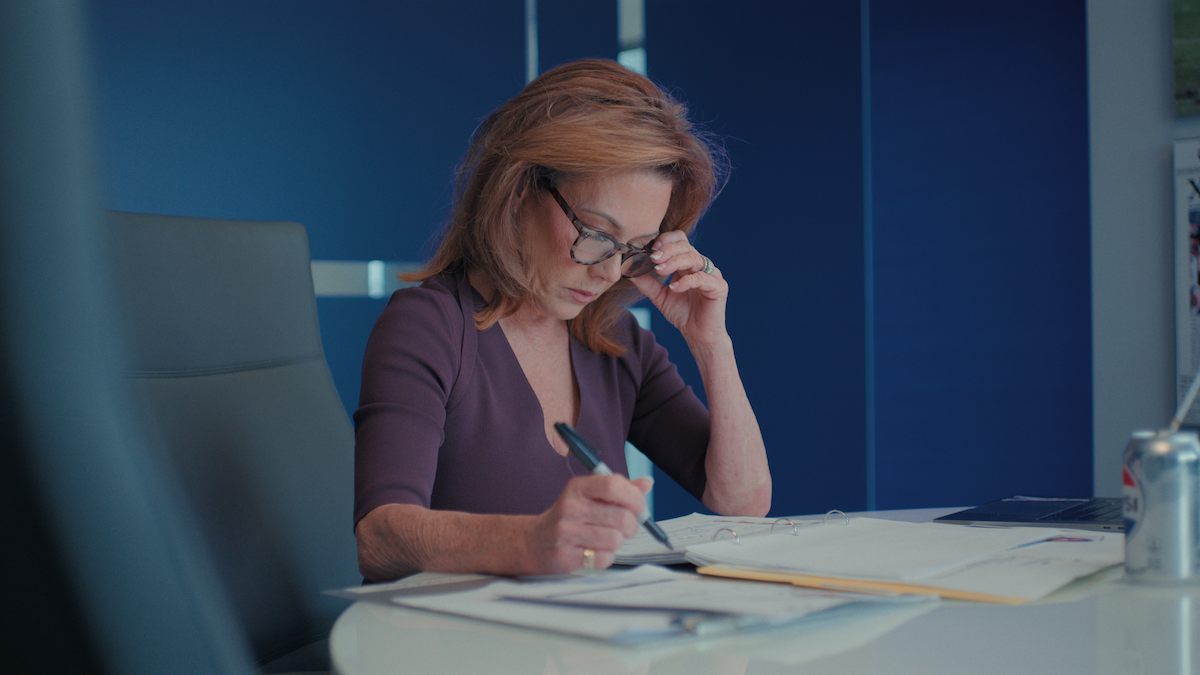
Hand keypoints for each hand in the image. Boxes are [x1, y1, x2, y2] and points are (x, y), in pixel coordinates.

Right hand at [526, 475, 652, 572]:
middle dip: (631, 525)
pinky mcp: (565, 556)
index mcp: (578, 487)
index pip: (613, 485)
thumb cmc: (570, 517)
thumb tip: (647, 483)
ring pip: (615, 539)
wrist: (534, 541)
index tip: (640, 507)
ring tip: (606, 540)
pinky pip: (603, 558)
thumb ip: (619, 489)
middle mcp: (570, 507)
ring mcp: (566, 532)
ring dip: (617, 543)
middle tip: (626, 528)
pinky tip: (594, 551)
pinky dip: (605, 557)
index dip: (634, 497)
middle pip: (621, 516)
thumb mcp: (590, 496)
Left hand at [630, 230, 727, 347]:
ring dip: (675, 262)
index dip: (666, 240)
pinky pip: (702, 278)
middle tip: (653, 258)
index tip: (650, 248)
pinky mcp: (719, 287)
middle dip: (668, 250)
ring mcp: (711, 274)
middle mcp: (700, 265)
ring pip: (694, 258)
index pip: (679, 240)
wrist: (698, 335)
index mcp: (687, 263)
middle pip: (686, 247)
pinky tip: (674, 287)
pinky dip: (686, 281)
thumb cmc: (682, 313)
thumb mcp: (660, 296)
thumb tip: (629, 270)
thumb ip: (647, 283)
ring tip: (660, 270)